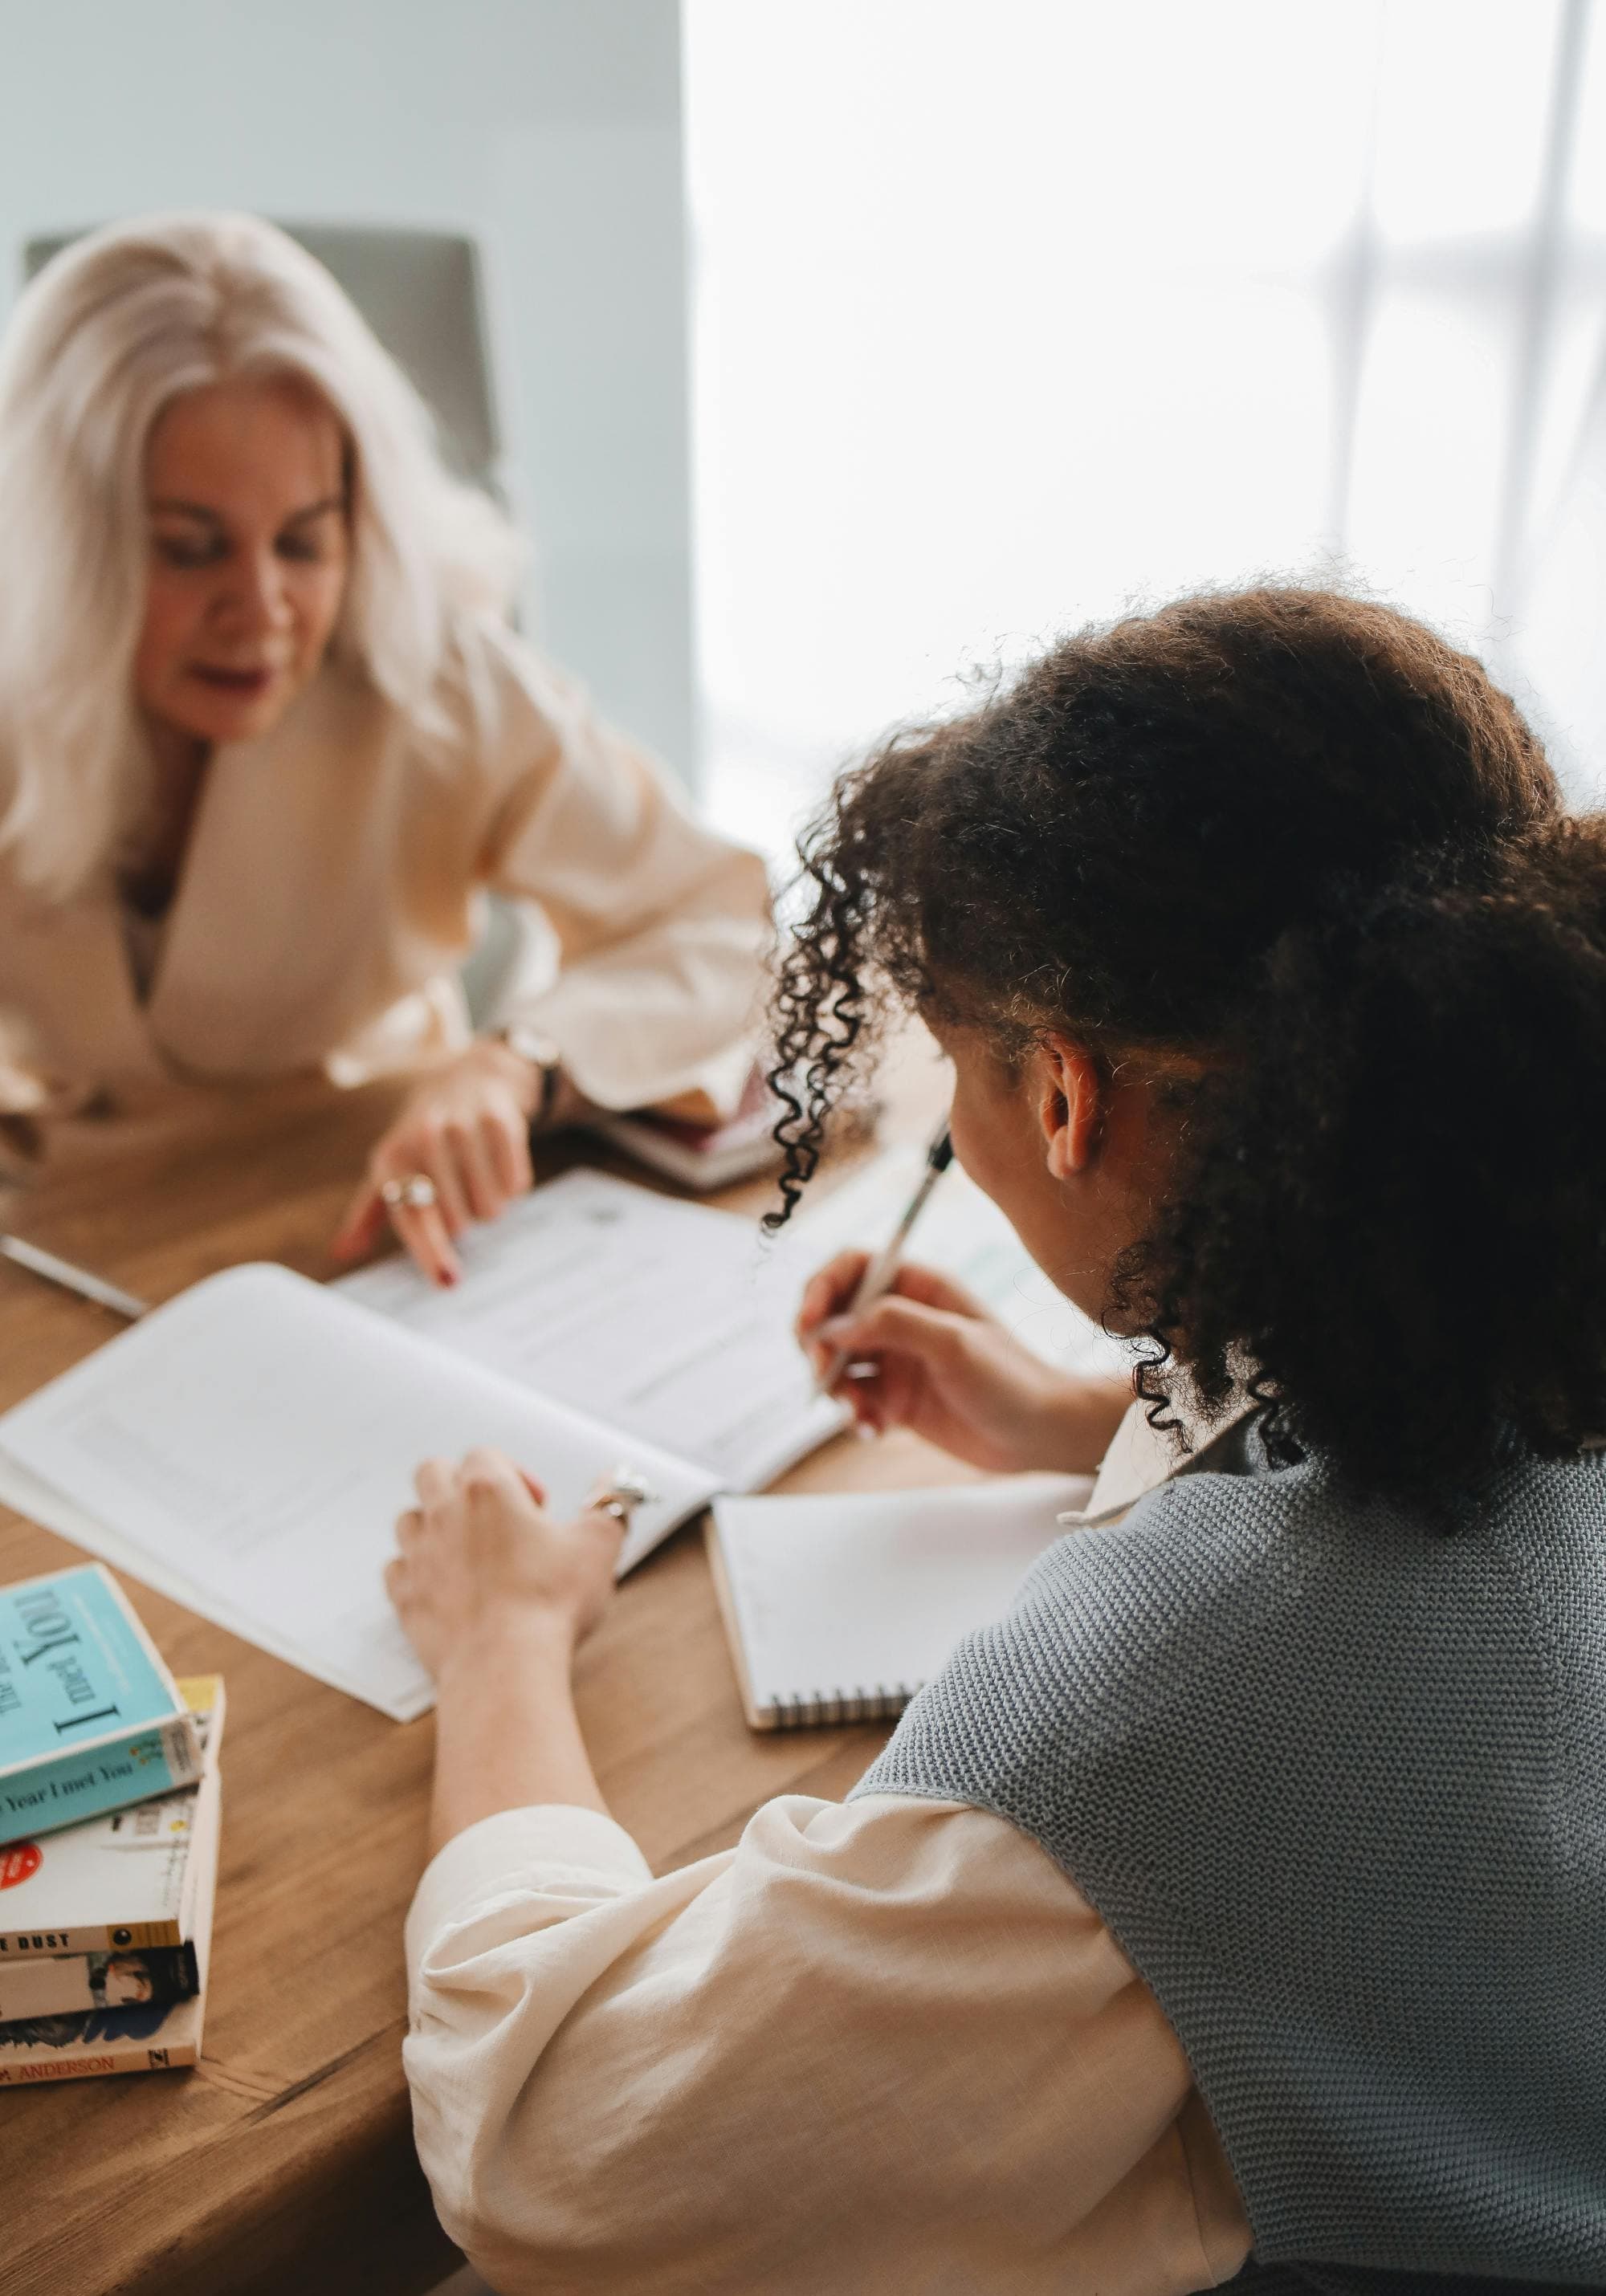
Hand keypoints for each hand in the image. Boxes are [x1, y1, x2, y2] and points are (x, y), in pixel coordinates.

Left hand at [331, 1040, 543, 1283]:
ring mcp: (463, 1127)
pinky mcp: (501, 1122)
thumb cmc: (423, 1137)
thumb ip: (368, 1213)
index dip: (431, 1252)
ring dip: (489, 1205)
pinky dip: (511, 1186)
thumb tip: (342, 1252)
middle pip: (459, 1223)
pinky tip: (498, 1165)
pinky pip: (516, 1184)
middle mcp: (424, 1139)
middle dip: (463, 1220)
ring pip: (490, 1208)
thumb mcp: (390, 1167)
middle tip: (458, 1192)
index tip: (448, 1282)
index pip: (414, 1218)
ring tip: (477, 1176)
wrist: (466, 1078)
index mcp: (392, 1158)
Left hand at [386, 1448, 622, 1683]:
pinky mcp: (405, 1597)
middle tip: (496, 1520)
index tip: (538, 1510)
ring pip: (410, 1519)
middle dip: (460, 1485)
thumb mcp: (598, 1545)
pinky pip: (397, 1568)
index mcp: (486, 1490)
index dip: (515, 1475)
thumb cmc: (551, 1602)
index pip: (485, 1455)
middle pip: (432, 1472)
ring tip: (471, 1554)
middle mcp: (443, 1514)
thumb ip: (608, 1505)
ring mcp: (418, 1556)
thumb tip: (612, 1484)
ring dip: (435, 1526)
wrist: (504, 1666)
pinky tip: (447, 1587)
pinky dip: (417, 1571)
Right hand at [797, 1252, 1130, 1474]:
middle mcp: (902, 1319)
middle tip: (826, 1376)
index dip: (821, 1289)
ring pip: (838, 1363)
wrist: (1041, 1435)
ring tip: (860, 1413)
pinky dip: (854, 1415)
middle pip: (833, 1317)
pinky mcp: (896, 1399)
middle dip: (820, 1347)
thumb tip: (836, 1326)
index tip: (808, 1323)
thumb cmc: (1012, 1379)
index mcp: (919, 1287)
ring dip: (836, 1388)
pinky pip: (855, 1401)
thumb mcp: (955, 1343)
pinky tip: (876, 1430)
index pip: (851, 1268)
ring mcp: (897, 1360)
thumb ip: (894, 1323)